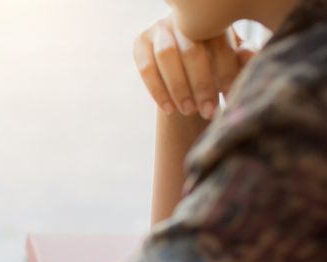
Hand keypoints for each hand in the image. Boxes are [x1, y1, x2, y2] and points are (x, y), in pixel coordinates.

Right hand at [133, 16, 255, 118]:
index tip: (230, 97)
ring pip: (166, 56)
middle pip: (191, 50)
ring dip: (178, 87)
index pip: (219, 44)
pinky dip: (157, 90)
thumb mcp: (231, 62)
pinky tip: (168, 110)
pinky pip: (145, 67)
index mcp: (210, 19)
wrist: (186, 69)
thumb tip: (250, 56)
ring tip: (188, 111)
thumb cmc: (215, 64)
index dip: (226, 72)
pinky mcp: (141, 42)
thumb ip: (242, 59)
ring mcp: (159, 28)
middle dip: (201, 84)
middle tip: (208, 111)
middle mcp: (183, 19)